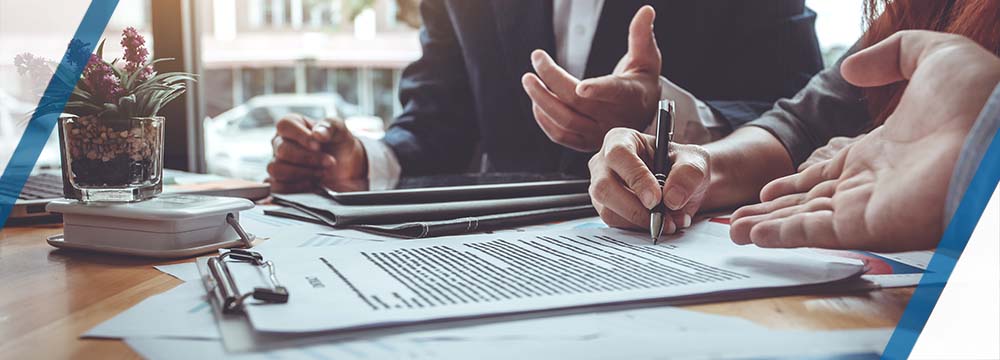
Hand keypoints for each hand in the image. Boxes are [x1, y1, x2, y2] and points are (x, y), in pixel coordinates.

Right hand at [267, 114, 366, 192]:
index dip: (300, 136)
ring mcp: (277, 162)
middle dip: (308, 158)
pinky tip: (314, 184)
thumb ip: (330, 126)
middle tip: (329, 162)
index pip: (285, 125)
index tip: (318, 146)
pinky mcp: (279, 181)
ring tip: (322, 173)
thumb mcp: (340, 130)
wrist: (345, 167)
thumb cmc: (339, 144)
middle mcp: (280, 142)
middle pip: (282, 150)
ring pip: (277, 169)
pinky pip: (277, 187)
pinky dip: (298, 187)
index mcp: (292, 124)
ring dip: (303, 173)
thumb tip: (317, 134)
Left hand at [521, 6, 661, 151]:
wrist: (641, 115)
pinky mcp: (585, 142)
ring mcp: (598, 133)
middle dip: (552, 79)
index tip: (581, 86)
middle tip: (537, 58)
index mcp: (631, 96)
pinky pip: (560, 135)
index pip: (614, 92)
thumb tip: (646, 10)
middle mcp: (614, 118)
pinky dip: (543, 118)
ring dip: (541, 100)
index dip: (598, 90)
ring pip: (565, 121)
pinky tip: (536, 100)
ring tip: (528, 80)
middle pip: (578, 102)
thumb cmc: (642, 83)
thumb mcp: (647, 58)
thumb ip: (641, 35)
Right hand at [588, 128, 709, 234]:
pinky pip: (616, 224)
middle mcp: (604, 163)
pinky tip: (659, 222)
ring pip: (608, 210)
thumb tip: (671, 198)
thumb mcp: (695, 161)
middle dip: (634, 208)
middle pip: (604, 187)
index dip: (636, 177)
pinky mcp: (606, 209)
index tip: (656, 198)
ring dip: (640, 221)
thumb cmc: (682, 165)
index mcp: (621, 140)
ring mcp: (601, 188)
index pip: (618, 155)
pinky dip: (640, 228)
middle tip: (661, 218)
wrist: (682, 186)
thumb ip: (688, 174)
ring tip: (668, 221)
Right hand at [730, 30, 999, 250]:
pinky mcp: (866, 226)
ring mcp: (867, 207)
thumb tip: (850, 68)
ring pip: (805, 220)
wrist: (999, 138)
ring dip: (767, 225)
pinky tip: (753, 235)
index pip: (828, 173)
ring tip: (733, 230)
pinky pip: (814, 232)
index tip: (769, 188)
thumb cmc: (980, 101)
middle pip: (809, 202)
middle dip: (772, 211)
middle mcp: (871, 185)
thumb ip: (892, 56)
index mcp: (882, 153)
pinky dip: (782, 235)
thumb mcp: (936, 58)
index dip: (796, 182)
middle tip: (738, 218)